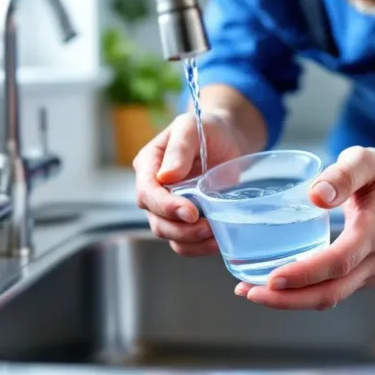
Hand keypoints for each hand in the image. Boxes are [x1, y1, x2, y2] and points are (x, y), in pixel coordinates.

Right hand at [133, 112, 243, 255]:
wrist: (228, 139)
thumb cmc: (207, 128)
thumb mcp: (191, 127)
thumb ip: (179, 148)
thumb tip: (166, 176)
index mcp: (148, 165)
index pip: (147, 193)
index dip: (166, 207)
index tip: (190, 212)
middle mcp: (154, 190)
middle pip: (156, 220)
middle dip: (180, 229)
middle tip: (206, 227)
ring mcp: (169, 207)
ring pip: (170, 236)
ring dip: (191, 241)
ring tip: (214, 236)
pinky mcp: (186, 219)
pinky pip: (186, 243)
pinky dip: (199, 247)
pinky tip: (216, 241)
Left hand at [233, 146, 374, 309]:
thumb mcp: (364, 160)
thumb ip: (342, 174)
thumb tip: (316, 195)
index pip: (339, 262)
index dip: (305, 273)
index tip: (274, 278)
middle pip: (331, 292)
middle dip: (288, 299)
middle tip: (250, 292)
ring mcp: (371, 272)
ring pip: (330, 296)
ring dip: (291, 300)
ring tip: (252, 291)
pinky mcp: (362, 276)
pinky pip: (332, 291)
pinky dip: (302, 293)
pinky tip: (275, 286)